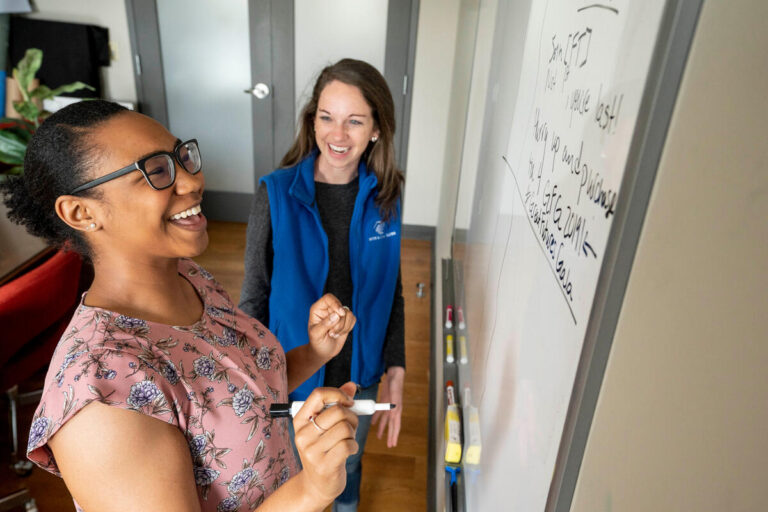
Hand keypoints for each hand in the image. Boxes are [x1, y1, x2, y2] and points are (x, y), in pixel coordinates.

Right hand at [293, 382, 358, 504]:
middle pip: (337, 411)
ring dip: (353, 433)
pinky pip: (348, 445)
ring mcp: (311, 451)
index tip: (348, 402)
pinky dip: (354, 446)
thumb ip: (337, 404)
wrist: (316, 485)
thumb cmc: (324, 449)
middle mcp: (303, 435)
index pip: (318, 395)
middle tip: (351, 425)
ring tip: (347, 440)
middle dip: (352, 416)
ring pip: (345, 428)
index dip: (338, 394)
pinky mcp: (324, 465)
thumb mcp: (325, 426)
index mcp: (300, 420)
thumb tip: (351, 385)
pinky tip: (348, 452)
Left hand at [307, 294, 355, 362]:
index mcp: (318, 308)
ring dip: (343, 327)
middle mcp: (328, 309)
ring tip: (334, 335)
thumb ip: (325, 324)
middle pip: (340, 307)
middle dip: (339, 323)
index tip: (340, 313)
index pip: (329, 298)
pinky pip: (353, 319)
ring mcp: (338, 314)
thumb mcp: (316, 334)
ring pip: (348, 314)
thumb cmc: (317, 342)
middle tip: (331, 333)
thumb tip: (336, 315)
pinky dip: (348, 328)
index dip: (335, 303)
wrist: (323, 351)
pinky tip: (340, 334)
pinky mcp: (346, 320)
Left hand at [371, 366, 403, 447]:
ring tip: (380, 437)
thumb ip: (394, 404)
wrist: (394, 375)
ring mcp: (388, 406)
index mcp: (397, 410)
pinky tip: (373, 423)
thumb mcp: (395, 394)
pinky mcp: (383, 402)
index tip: (393, 444)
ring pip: (385, 420)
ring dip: (382, 429)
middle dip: (390, 435)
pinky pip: (379, 412)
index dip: (394, 435)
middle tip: (389, 445)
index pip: (396, 426)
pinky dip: (376, 418)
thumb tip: (393, 414)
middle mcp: (393, 410)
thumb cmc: (396, 384)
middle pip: (391, 425)